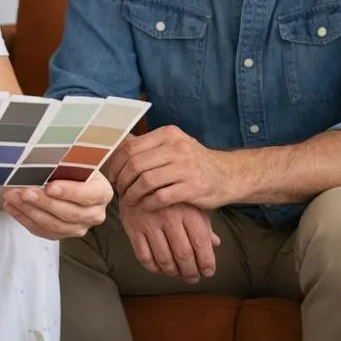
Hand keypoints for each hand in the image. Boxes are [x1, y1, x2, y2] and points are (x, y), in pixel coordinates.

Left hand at [1, 172, 112, 239]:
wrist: (72, 181)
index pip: (88, 195)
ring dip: (30, 212)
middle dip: (43, 203)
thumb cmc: (73, 168)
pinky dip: (26, 220)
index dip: (69, 192)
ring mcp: (80, 227)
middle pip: (69, 213)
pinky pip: (44, 231)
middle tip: (24, 192)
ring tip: (13, 198)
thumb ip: (65, 163)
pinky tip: (13, 208)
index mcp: (102, 192)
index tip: (50, 186)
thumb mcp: (75, 162)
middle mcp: (95, 214)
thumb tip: (42, 158)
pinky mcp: (63, 234)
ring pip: (54, 225)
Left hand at [113, 126, 230, 211]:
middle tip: (120, 191)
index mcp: (168, 134)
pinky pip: (160, 197)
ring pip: (145, 181)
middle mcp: (177, 147)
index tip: (112, 177)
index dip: (116, 165)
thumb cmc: (194, 163)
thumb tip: (115, 151)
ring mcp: (186, 167)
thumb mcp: (175, 145)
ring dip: (132, 194)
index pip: (131, 147)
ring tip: (130, 200)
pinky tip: (146, 206)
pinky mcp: (192, 188)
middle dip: (122, 181)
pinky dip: (148, 204)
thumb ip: (150, 147)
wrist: (228, 175)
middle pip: (135, 164)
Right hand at [120, 201, 219, 282]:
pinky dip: (154, 268)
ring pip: (164, 258)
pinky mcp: (133, 229)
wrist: (140, 179)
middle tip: (194, 278)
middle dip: (191, 272)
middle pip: (183, 254)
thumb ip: (204, 224)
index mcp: (188, 211)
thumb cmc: (172, 195)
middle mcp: (170, 217)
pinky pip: (144, 256)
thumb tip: (216, 243)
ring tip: (180, 275)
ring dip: (174, 272)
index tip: (209, 272)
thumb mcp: (192, 204)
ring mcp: (150, 223)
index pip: (201, 243)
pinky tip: (161, 269)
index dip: (206, 262)